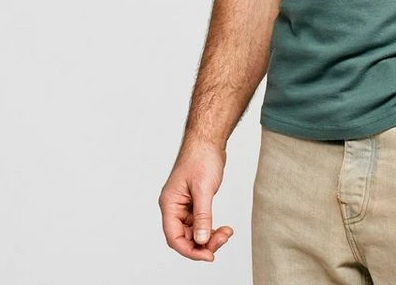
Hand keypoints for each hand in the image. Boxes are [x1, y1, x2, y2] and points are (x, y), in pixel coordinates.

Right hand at [159, 139, 234, 261]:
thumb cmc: (201, 157)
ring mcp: (184, 205)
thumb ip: (203, 216)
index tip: (208, 256)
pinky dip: (210, 227)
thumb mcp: (203, 189)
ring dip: (209, 236)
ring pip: (194, 232)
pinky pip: (200, 223)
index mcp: (169, 204)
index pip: (174, 237)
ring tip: (226, 233)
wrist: (208, 139)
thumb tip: (202, 240)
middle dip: (203, 243)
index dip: (189, 250)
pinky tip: (223, 228)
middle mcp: (174, 207)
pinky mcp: (195, 202)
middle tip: (223, 240)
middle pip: (185, 237)